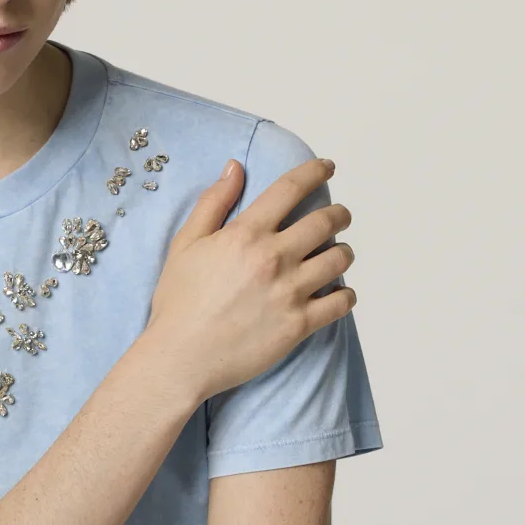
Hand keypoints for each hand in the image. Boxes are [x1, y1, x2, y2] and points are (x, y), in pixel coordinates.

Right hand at [146, 156, 355, 402]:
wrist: (181, 357)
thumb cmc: (178, 303)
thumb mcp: (185, 245)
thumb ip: (212, 203)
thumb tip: (235, 168)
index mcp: (246, 234)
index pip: (290, 189)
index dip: (314, 171)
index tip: (327, 167)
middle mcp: (274, 258)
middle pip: (326, 221)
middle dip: (339, 213)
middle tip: (339, 215)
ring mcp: (290, 292)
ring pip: (339, 259)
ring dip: (343, 252)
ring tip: (337, 254)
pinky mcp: (299, 325)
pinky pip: (340, 302)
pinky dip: (346, 295)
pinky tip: (339, 293)